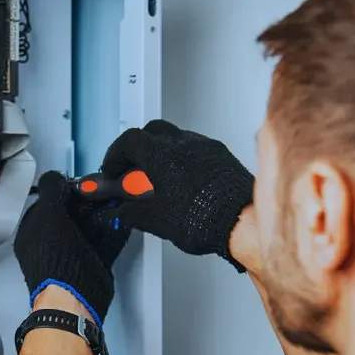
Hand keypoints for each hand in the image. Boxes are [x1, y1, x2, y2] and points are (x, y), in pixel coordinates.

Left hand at [14, 171, 129, 325]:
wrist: (73, 300)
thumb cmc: (55, 263)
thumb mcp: (48, 216)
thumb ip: (51, 191)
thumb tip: (54, 177)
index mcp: (34, 232)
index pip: (49, 201)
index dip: (66, 190)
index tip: (81, 185)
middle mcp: (52, 243)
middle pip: (72, 214)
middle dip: (88, 203)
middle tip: (101, 193)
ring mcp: (73, 255)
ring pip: (90, 227)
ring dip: (103, 214)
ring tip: (113, 203)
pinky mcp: (93, 265)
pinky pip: (106, 242)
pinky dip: (114, 231)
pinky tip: (120, 222)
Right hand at [102, 120, 253, 271]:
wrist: (242, 223)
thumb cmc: (204, 219)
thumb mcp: (155, 221)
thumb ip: (132, 212)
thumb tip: (125, 211)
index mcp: (162, 155)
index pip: (129, 141)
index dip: (115, 155)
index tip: (112, 169)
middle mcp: (184, 144)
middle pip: (151, 131)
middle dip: (137, 148)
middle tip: (133, 169)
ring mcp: (206, 147)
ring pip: (175, 137)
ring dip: (161, 152)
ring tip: (158, 177)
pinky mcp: (222, 155)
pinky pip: (196, 148)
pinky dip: (182, 158)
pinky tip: (182, 180)